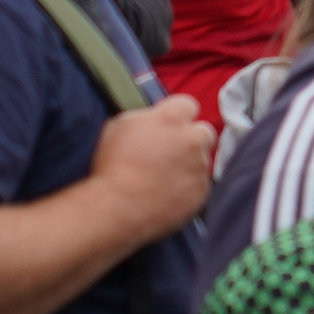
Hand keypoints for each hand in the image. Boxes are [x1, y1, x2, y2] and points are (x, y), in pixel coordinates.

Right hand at [93, 92, 217, 237]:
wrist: (115, 208)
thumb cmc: (111, 167)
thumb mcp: (119, 127)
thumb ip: (146, 117)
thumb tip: (155, 117)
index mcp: (171, 118)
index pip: (188, 105)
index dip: (177, 117)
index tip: (168, 127)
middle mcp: (192, 138)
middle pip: (203, 132)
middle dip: (190, 139)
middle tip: (169, 153)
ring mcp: (199, 165)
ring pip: (202, 160)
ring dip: (189, 165)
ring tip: (163, 178)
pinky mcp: (201, 190)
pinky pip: (200, 184)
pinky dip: (188, 188)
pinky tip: (167, 194)